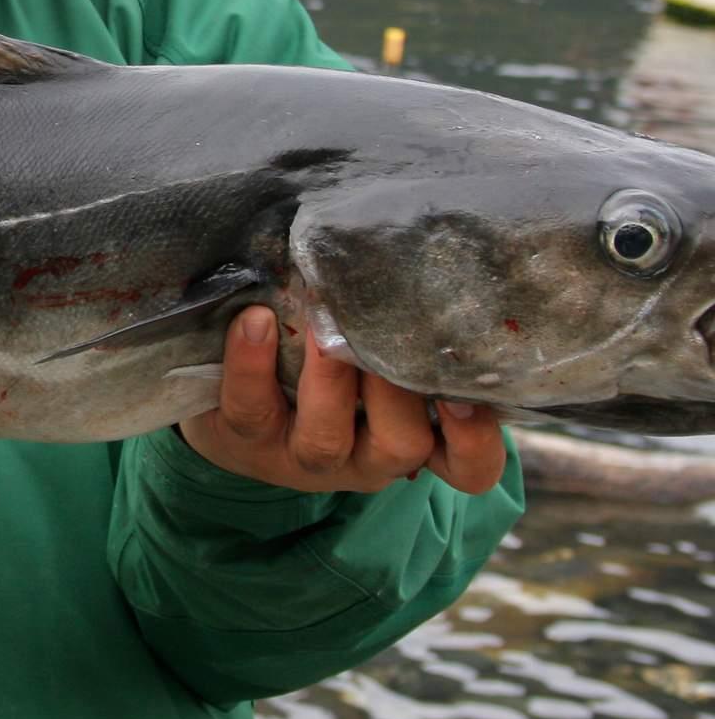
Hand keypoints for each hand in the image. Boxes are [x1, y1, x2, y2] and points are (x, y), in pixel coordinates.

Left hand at [177, 307, 505, 495]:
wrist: (242, 413)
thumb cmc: (329, 367)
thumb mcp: (377, 361)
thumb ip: (404, 328)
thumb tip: (421, 252)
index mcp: (414, 437)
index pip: (469, 466)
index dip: (475, 437)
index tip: (467, 393)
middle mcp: (367, 459)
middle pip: (402, 444)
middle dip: (395, 388)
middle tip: (388, 326)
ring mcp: (305, 456)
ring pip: (325, 437)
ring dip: (328, 379)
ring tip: (322, 326)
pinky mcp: (247, 442)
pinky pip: (250, 410)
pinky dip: (251, 364)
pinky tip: (256, 319)